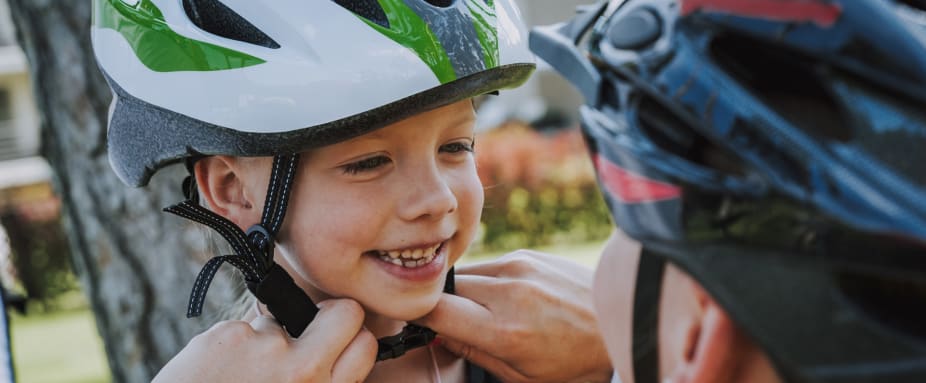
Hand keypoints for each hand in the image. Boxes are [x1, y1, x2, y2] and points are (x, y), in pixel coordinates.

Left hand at [154, 299, 376, 382]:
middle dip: (330, 317)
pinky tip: (215, 376)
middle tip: (306, 335)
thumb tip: (330, 359)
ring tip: (239, 381)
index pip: (366, 343)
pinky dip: (229, 349)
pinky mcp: (226, 335)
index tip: (337, 345)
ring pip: (277, 323)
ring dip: (263, 343)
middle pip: (343, 312)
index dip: (352, 341)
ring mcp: (262, 347)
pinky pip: (239, 330)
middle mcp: (300, 370)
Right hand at [415, 250, 612, 382]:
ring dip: (466, 292)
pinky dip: (489, 281)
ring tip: (487, 314)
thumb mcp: (523, 377)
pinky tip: (509, 299)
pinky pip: (490, 265)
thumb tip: (437, 334)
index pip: (436, 311)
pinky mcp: (529, 253)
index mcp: (505, 331)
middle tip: (456, 324)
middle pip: (446, 288)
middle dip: (444, 305)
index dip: (420, 318)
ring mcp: (520, 266)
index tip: (420, 325)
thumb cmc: (576, 362)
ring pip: (466, 273)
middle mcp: (509, 292)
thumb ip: (474, 352)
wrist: (623, 324)